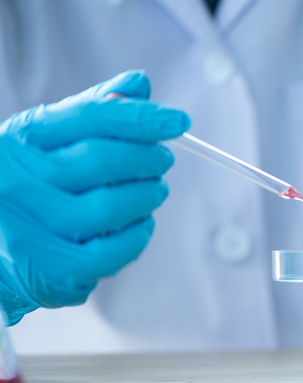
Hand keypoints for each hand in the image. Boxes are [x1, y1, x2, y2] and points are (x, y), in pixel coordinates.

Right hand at [0, 70, 189, 324]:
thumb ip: (92, 111)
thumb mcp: (48, 140)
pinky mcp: (49, 269)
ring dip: (146, 197)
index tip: (178, 121)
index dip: (141, 118)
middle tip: (163, 161)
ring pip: (109, 207)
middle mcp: (17, 180)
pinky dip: (137, 236)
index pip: (91, 117)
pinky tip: (143, 225)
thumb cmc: (28, 187)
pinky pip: (110, 252)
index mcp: (22, 140)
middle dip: (147, 159)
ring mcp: (29, 227)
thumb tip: (138, 85)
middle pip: (102, 160)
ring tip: (155, 191)